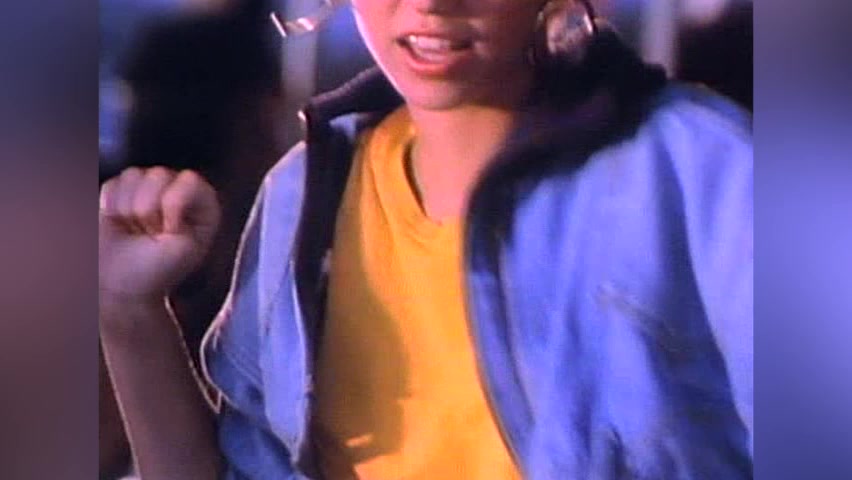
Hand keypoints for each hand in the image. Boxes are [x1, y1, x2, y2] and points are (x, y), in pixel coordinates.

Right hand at [99, 167, 220, 304]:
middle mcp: (178, 190)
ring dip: (128, 209)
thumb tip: (164, 191)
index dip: (172, 204)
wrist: (121, 285)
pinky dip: (110, 207)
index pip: (189, 180)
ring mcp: (149, 188)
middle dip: (148, 210)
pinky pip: (112, 184)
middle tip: (150, 235)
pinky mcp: (121, 190)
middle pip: (158, 175)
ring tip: (135, 230)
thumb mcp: (184, 248)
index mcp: (203, 203)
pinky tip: (119, 225)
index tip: (168, 230)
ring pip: (133, 176)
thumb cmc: (156, 271)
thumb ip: (184, 215)